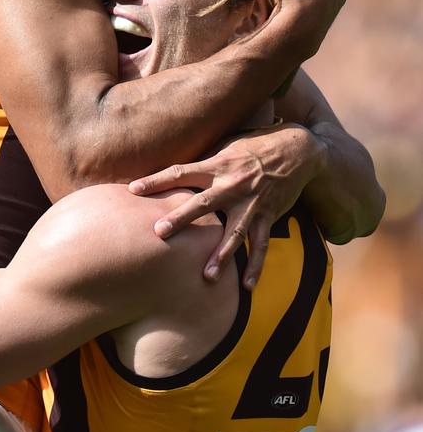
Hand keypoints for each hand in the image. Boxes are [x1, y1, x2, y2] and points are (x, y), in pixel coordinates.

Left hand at [129, 124, 325, 288]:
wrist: (299, 149)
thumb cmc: (256, 145)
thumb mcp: (227, 145)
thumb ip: (204, 160)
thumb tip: (174, 172)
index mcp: (218, 165)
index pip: (180, 172)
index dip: (156, 180)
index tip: (132, 190)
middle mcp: (233, 185)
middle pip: (202, 204)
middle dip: (181, 218)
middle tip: (160, 233)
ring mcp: (252, 203)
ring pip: (234, 233)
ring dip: (220, 255)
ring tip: (206, 277)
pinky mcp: (269, 215)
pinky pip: (261, 244)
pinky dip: (256, 266)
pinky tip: (247, 286)